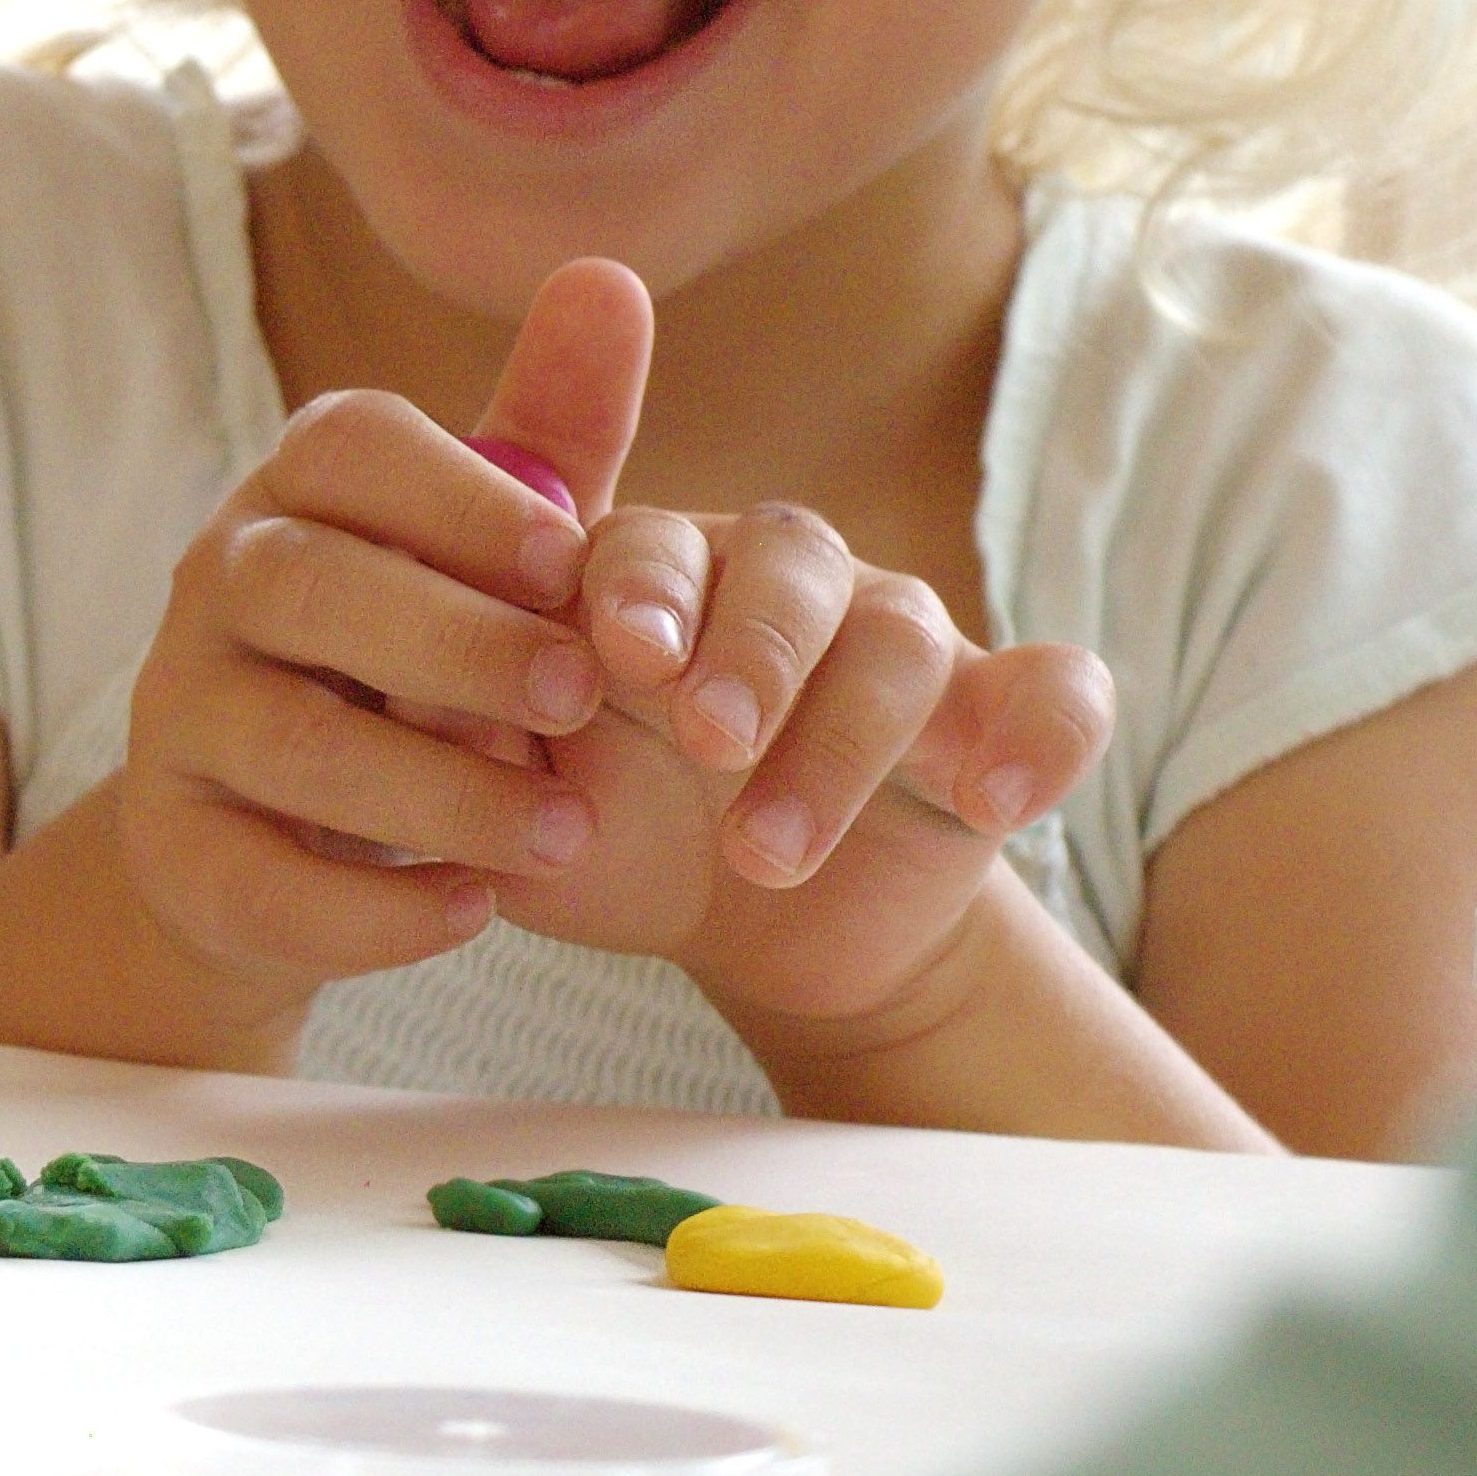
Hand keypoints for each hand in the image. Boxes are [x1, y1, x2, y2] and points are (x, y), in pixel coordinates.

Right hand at [103, 265, 648, 999]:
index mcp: (296, 489)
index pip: (352, 445)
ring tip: (567, 834)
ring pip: (294, 743)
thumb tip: (611, 276)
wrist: (271, 832)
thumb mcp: (480, 549)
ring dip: (441, 792)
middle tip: (585, 697)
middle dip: (459, 643)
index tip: (581, 562)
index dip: (467, 498)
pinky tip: (475, 911)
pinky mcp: (171, 850)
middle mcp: (216, 584)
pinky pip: (258, 881)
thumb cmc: (407, 656)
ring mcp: (179, 717)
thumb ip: (549, 433)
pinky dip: (372, 908)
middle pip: (315, 588)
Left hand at [508, 502, 1111, 1031]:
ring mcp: (901, 644)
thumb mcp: (530, 801)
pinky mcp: (997, 721)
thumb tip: (417, 696)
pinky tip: (999, 796)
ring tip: (767, 850)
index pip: (651, 540)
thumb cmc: (619, 836)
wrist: (754, 935)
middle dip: (750, 649)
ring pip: (899, 635)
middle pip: (790, 562)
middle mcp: (786, 583)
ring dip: (840, 741)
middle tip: (708, 736)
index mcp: (660, 575)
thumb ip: (471, 735)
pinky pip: (1058, 692)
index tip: (617, 655)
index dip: (638, 586)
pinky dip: (1041, 731)